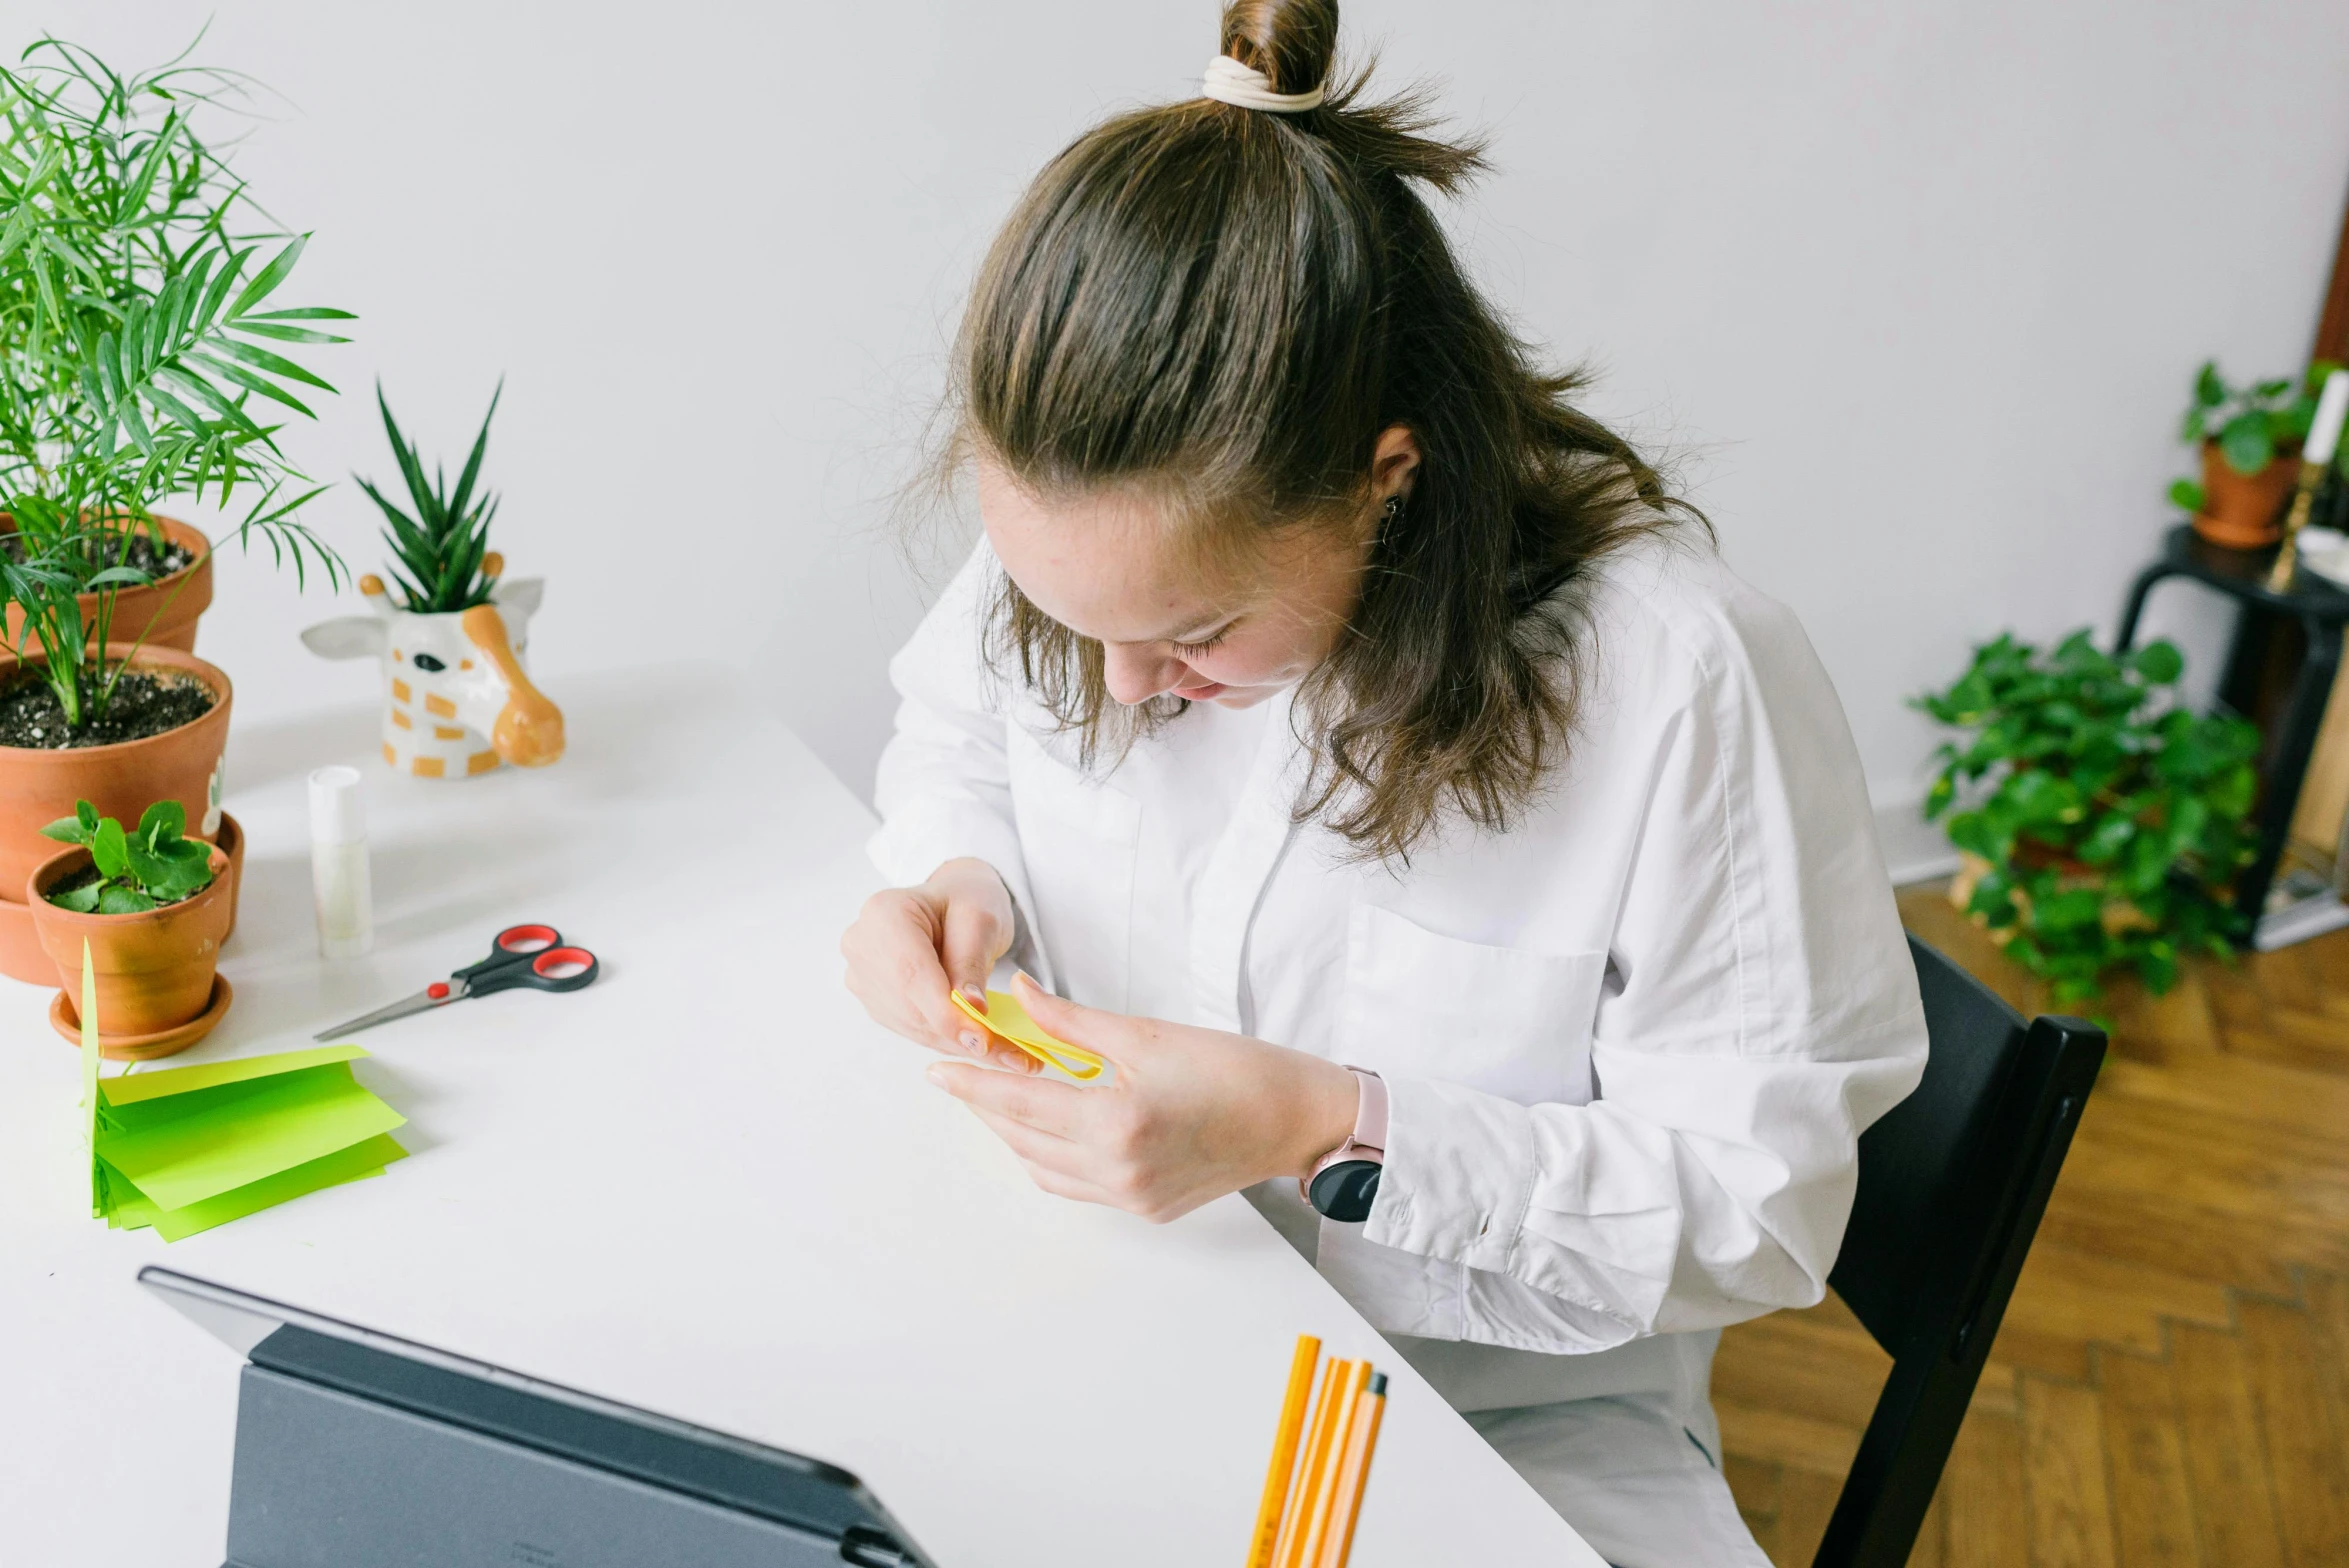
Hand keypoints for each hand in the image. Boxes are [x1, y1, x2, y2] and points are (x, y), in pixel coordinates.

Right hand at [840, 857, 1039, 1072]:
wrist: (954, 902)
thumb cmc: (968, 900)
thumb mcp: (980, 919)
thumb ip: (971, 962)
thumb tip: (971, 1009)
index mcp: (882, 913)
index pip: (911, 973)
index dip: (944, 1013)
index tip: (982, 1040)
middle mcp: (862, 946)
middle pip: (908, 1005)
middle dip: (957, 1034)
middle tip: (1009, 1055)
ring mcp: (863, 976)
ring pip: (910, 1025)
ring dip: (956, 1044)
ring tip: (1006, 1055)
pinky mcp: (876, 1000)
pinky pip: (911, 1029)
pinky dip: (947, 1040)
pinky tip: (980, 1045)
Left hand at [925, 974, 1361, 1222]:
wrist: (1296, 1117)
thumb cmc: (1234, 1068)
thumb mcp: (1146, 1033)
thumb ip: (1071, 1021)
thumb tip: (1019, 994)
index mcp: (1118, 1124)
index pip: (1021, 1104)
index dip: (973, 1085)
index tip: (936, 1070)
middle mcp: (1119, 1172)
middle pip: (1024, 1141)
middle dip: (988, 1108)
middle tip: (962, 1076)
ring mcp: (1133, 1198)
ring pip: (1045, 1171)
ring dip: (1018, 1136)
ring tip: (1003, 1099)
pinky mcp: (1148, 1210)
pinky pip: (1077, 1187)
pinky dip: (1052, 1159)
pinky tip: (1050, 1129)